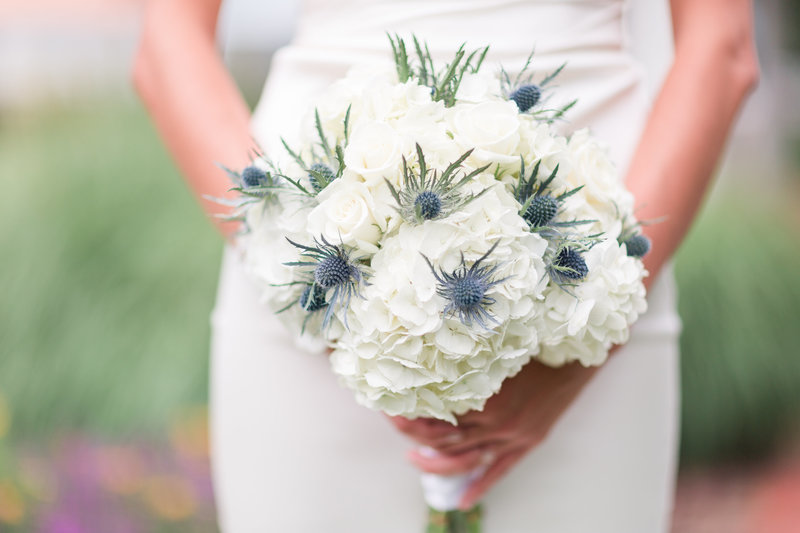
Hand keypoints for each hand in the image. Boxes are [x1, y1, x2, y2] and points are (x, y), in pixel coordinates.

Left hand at [389, 357, 600, 509]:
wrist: (573, 360)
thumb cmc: (533, 350)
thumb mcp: (495, 354)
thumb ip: (467, 366)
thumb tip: (430, 365)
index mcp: (486, 397)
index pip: (439, 414)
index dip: (414, 413)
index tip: (394, 406)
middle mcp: (497, 423)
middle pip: (446, 439)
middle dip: (416, 436)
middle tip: (396, 426)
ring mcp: (513, 437)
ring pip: (467, 459)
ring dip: (438, 465)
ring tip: (415, 460)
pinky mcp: (527, 444)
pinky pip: (499, 471)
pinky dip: (480, 486)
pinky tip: (464, 499)